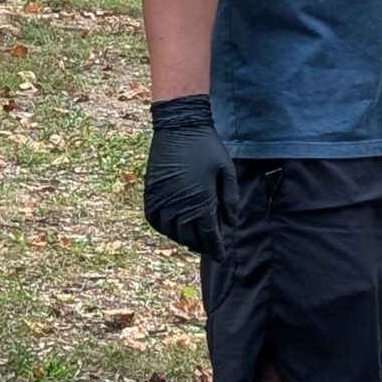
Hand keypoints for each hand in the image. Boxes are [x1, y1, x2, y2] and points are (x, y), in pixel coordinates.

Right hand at [144, 96, 239, 254]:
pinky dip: (163, 227)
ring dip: (182, 237)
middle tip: (208, 246)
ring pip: (171, 231)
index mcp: (202, 200)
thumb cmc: (207, 147)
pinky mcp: (151, 193)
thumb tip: (231, 224)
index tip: (220, 256)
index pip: (209, 235)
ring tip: (191, 237)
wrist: (179, 126)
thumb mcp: (227, 171)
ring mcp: (162, 199)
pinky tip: (172, 226)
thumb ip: (230, 199)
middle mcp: (180, 204)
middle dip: (200, 245)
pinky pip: (154, 220)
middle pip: (189, 237)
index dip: (215, 248)